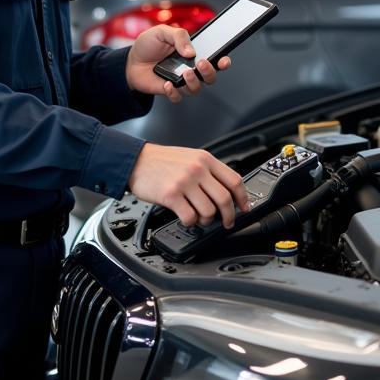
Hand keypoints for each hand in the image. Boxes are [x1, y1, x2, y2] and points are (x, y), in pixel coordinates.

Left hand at [125, 24, 230, 103]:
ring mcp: (180, 81)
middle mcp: (190, 68)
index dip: (223, 61)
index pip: (213, 59)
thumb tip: (190, 51)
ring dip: (193, 82)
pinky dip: (174, 92)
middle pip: (210, 77)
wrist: (130, 61)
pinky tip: (167, 83)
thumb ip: (178, 36)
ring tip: (184, 73)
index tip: (223, 60)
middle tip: (201, 64)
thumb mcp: (162, 32)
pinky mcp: (170, 91)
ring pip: (196, 89)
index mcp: (192, 52)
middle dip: (209, 72)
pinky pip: (178, 97)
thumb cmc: (148, 45)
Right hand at [127, 144, 249, 227]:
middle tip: (227, 222)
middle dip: (229, 216)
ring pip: (209, 211)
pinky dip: (191, 222)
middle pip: (224, 198)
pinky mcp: (171, 195)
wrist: (136, 160)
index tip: (243, 208)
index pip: (234, 180)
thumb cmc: (162, 161)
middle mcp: (197, 169)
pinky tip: (187, 218)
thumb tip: (226, 191)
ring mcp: (185, 182)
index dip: (242, 198)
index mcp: (205, 159)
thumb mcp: (191, 157)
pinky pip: (190, 217)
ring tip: (201, 219)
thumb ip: (208, 171)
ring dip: (207, 220)